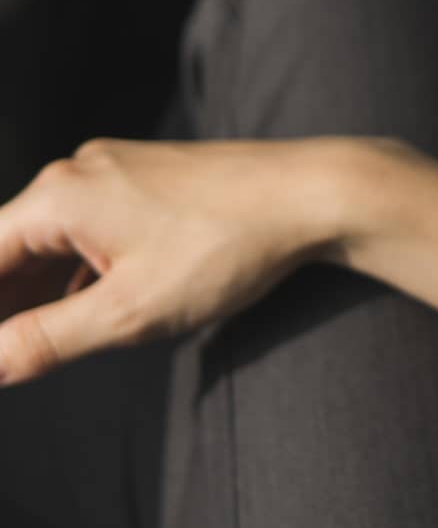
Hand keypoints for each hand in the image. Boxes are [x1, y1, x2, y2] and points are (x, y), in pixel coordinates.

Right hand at [0, 138, 350, 384]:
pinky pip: (94, 228)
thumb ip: (47, 340)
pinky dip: (79, 269)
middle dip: (4, 303)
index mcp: (57, 198)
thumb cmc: (228, 249)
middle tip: (7, 355)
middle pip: (11, 246)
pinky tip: (82, 306)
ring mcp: (119, 171)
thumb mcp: (130, 311)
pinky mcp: (154, 180)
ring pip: (55, 238)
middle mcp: (79, 172)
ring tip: (26, 339)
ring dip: (36, 289)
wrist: (317, 194)